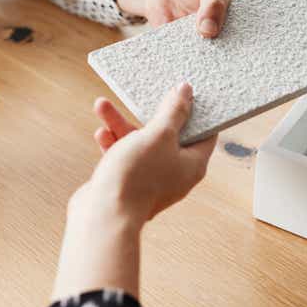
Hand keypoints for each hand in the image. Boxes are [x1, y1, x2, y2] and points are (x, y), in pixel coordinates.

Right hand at [52, 83, 215, 299]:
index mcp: (192, 165)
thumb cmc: (137, 176)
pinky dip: (113, 143)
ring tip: (103, 106)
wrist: (104, 215)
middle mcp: (174, 174)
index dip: (198, 112)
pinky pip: (124, 158)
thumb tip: (186, 91)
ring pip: (140, 145)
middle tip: (143, 96)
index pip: (205, 134)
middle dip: (148, 114)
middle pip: (167, 136)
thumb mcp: (159, 135)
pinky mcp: (128, 185)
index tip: (188, 94)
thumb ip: (173, 111)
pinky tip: (100, 132)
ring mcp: (150, 181)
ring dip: (121, 125)